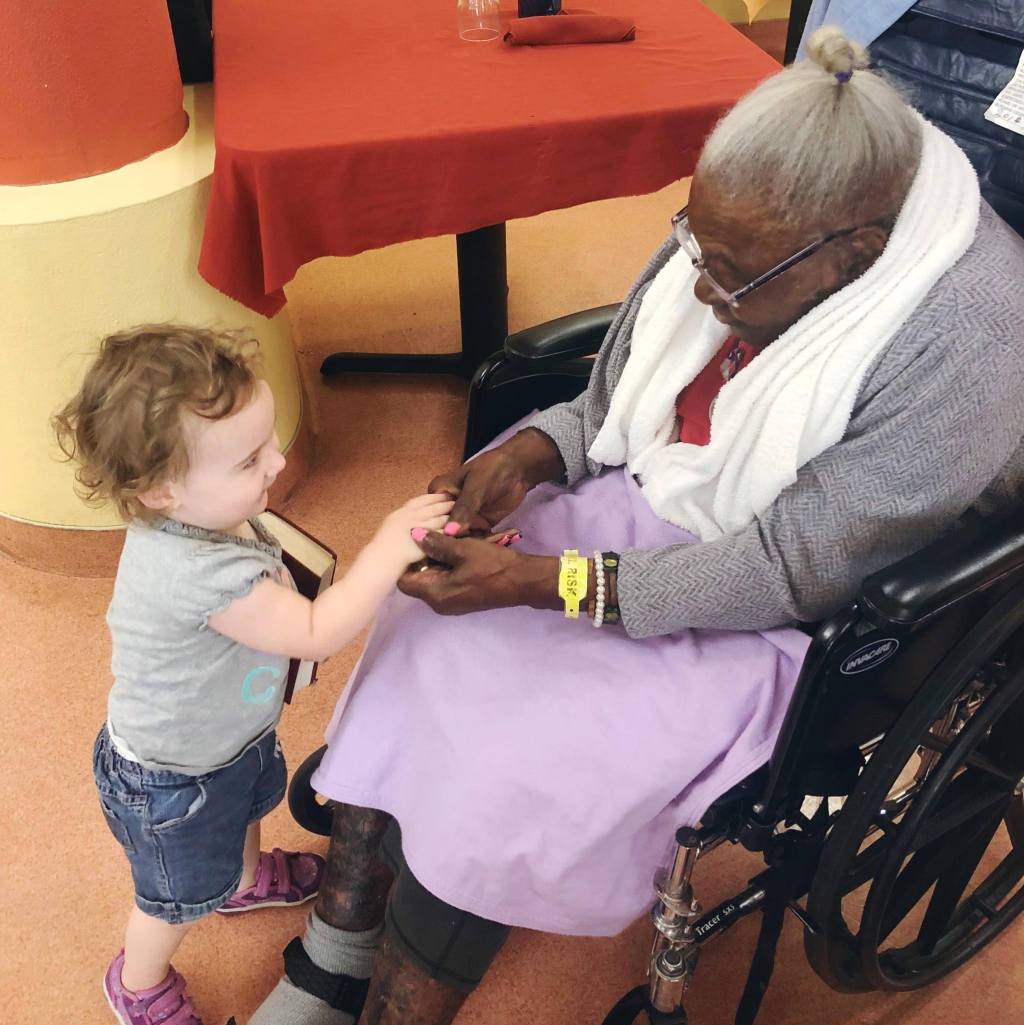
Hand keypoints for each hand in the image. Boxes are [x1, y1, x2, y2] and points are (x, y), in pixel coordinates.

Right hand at [371, 494, 454, 570]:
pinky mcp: (425, 539)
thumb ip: (403, 523)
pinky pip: (441, 533)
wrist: (380, 560)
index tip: (444, 494)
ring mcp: (417, 527)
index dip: (433, 497)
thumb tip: (414, 522)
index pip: (419, 501)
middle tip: (456, 501)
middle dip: (444, 504)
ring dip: (449, 516)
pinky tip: (457, 530)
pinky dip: (450, 530)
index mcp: (399, 514)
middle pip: (431, 508)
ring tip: (460, 514)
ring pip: (438, 519)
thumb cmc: (381, 550)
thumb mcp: (390, 529)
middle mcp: (409, 517)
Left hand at [398, 531, 557, 614]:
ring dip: (435, 560)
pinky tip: (454, 548)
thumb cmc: (493, 565)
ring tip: (442, 539)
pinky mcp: (460, 597)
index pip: (404, 581)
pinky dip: (445, 565)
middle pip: (417, 579)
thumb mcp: (464, 549)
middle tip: (427, 536)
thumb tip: (413, 534)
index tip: (412, 542)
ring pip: (431, 578)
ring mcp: (450, 602)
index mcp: (435, 593)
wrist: (523, 580)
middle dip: (421, 558)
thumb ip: (436, 543)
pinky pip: (443, 580)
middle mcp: (438, 602)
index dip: (406, 560)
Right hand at [428, 428, 563, 536]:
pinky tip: (493, 546)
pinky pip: (478, 539)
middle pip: (445, 532)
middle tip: (471, 548)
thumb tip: (449, 532)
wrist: (518, 469)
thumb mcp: (476, 488)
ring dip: (472, 545)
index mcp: (438, 494)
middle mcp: (446, 508)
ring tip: (484, 551)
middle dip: (457, 541)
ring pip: (461, 538)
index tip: (447, 545)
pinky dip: (485, 543)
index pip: (431, 518)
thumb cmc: (492, 470)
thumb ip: (463, 510)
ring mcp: (463, 518)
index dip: (437, 534)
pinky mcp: (479, 526)